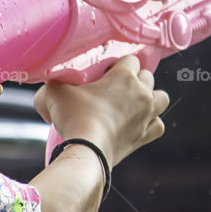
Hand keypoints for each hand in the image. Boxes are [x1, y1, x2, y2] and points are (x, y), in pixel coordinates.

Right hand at [33, 55, 169, 166]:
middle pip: (147, 76)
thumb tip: (48, 92)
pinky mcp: (146, 135)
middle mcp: (142, 93)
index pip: (130, 59)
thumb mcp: (53, 93)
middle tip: (115, 90)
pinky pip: (158, 125)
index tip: (104, 75)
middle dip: (134, 79)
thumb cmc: (73, 118)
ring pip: (161, 97)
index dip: (117, 65)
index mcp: (125, 76)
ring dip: (151, 97)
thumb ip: (51, 84)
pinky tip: (138, 124)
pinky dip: (151, 123)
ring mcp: (147, 115)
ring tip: (133, 103)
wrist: (87, 152)